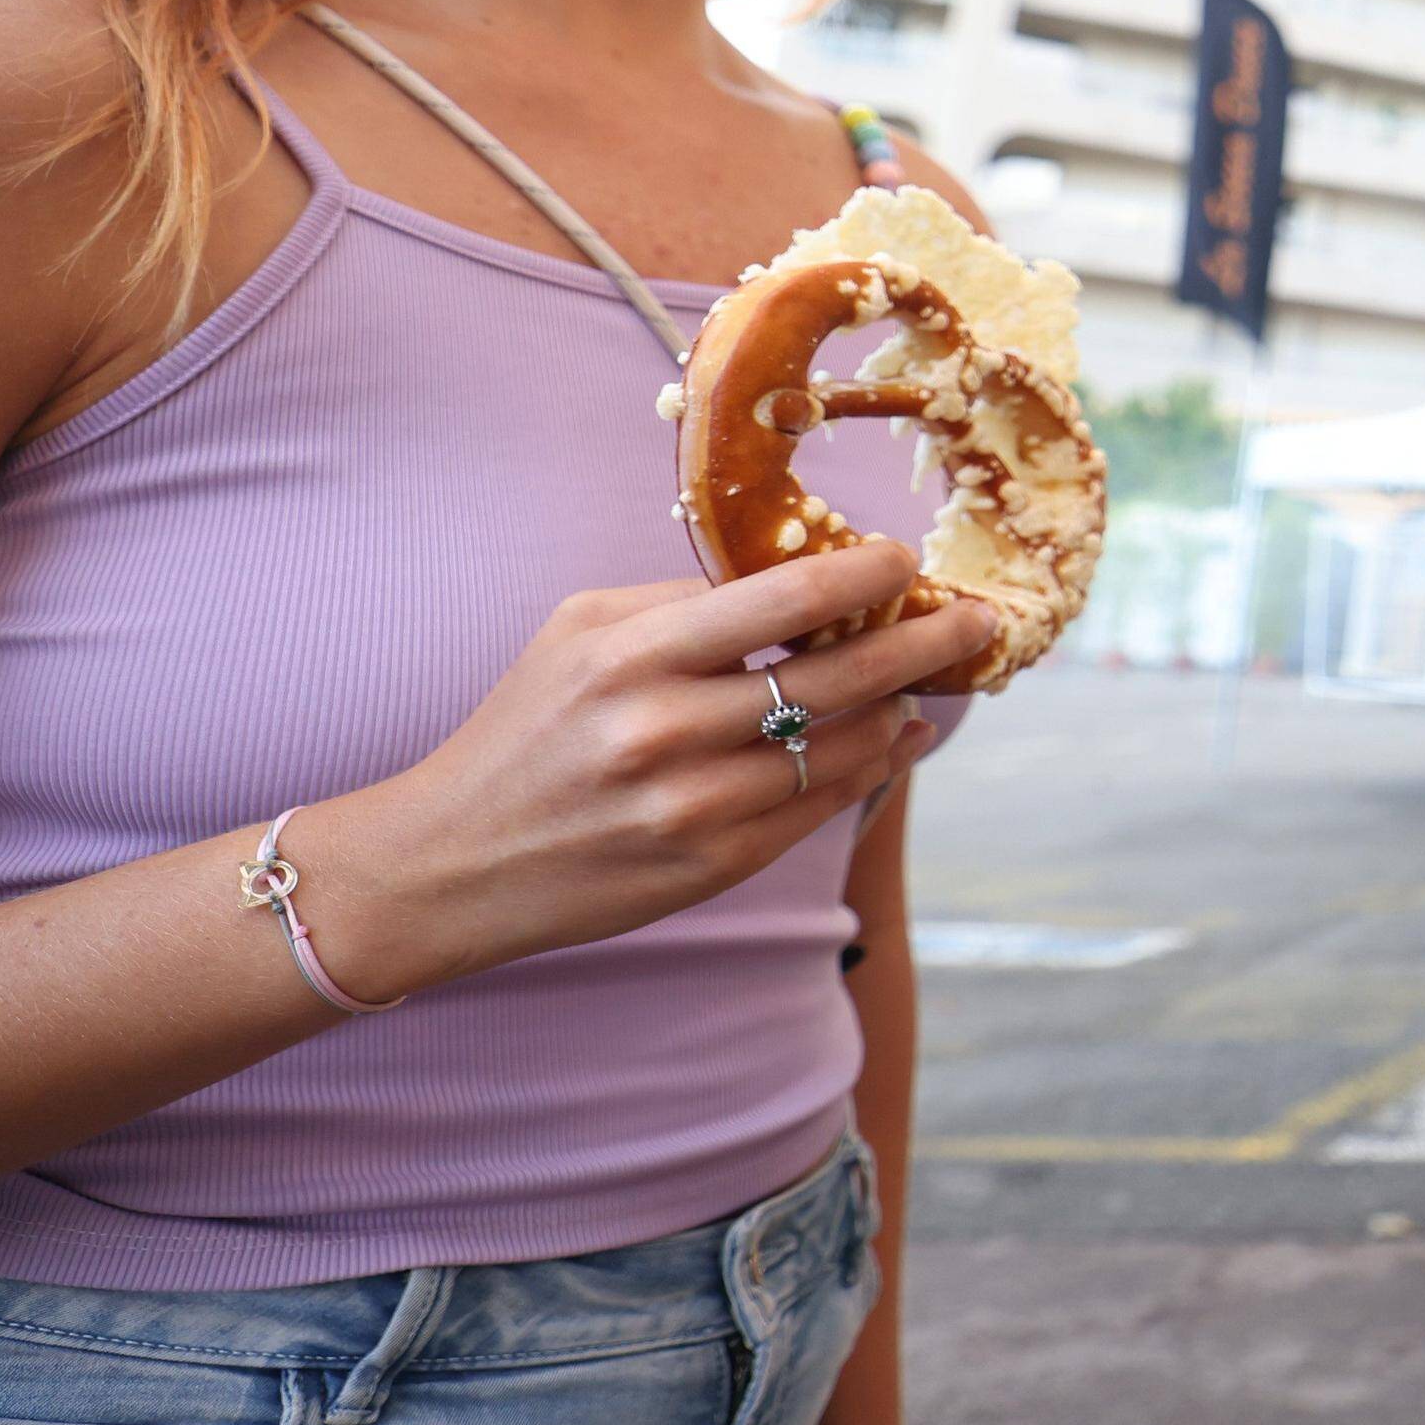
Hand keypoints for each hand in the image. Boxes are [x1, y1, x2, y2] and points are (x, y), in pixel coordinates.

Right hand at [300, 543, 992, 998]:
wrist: (448, 864)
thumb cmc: (523, 730)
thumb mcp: (578, 634)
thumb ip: (681, 602)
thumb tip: (800, 582)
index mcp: (631, 658)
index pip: (781, 602)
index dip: (861, 575)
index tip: (904, 558)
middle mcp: (666, 733)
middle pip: (835, 678)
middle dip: (923, 643)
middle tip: (976, 618)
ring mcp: (693, 807)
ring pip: (841, 747)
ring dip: (904, 709)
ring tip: (937, 677)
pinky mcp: (712, 866)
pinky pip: (820, 806)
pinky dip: (872, 766)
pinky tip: (897, 737)